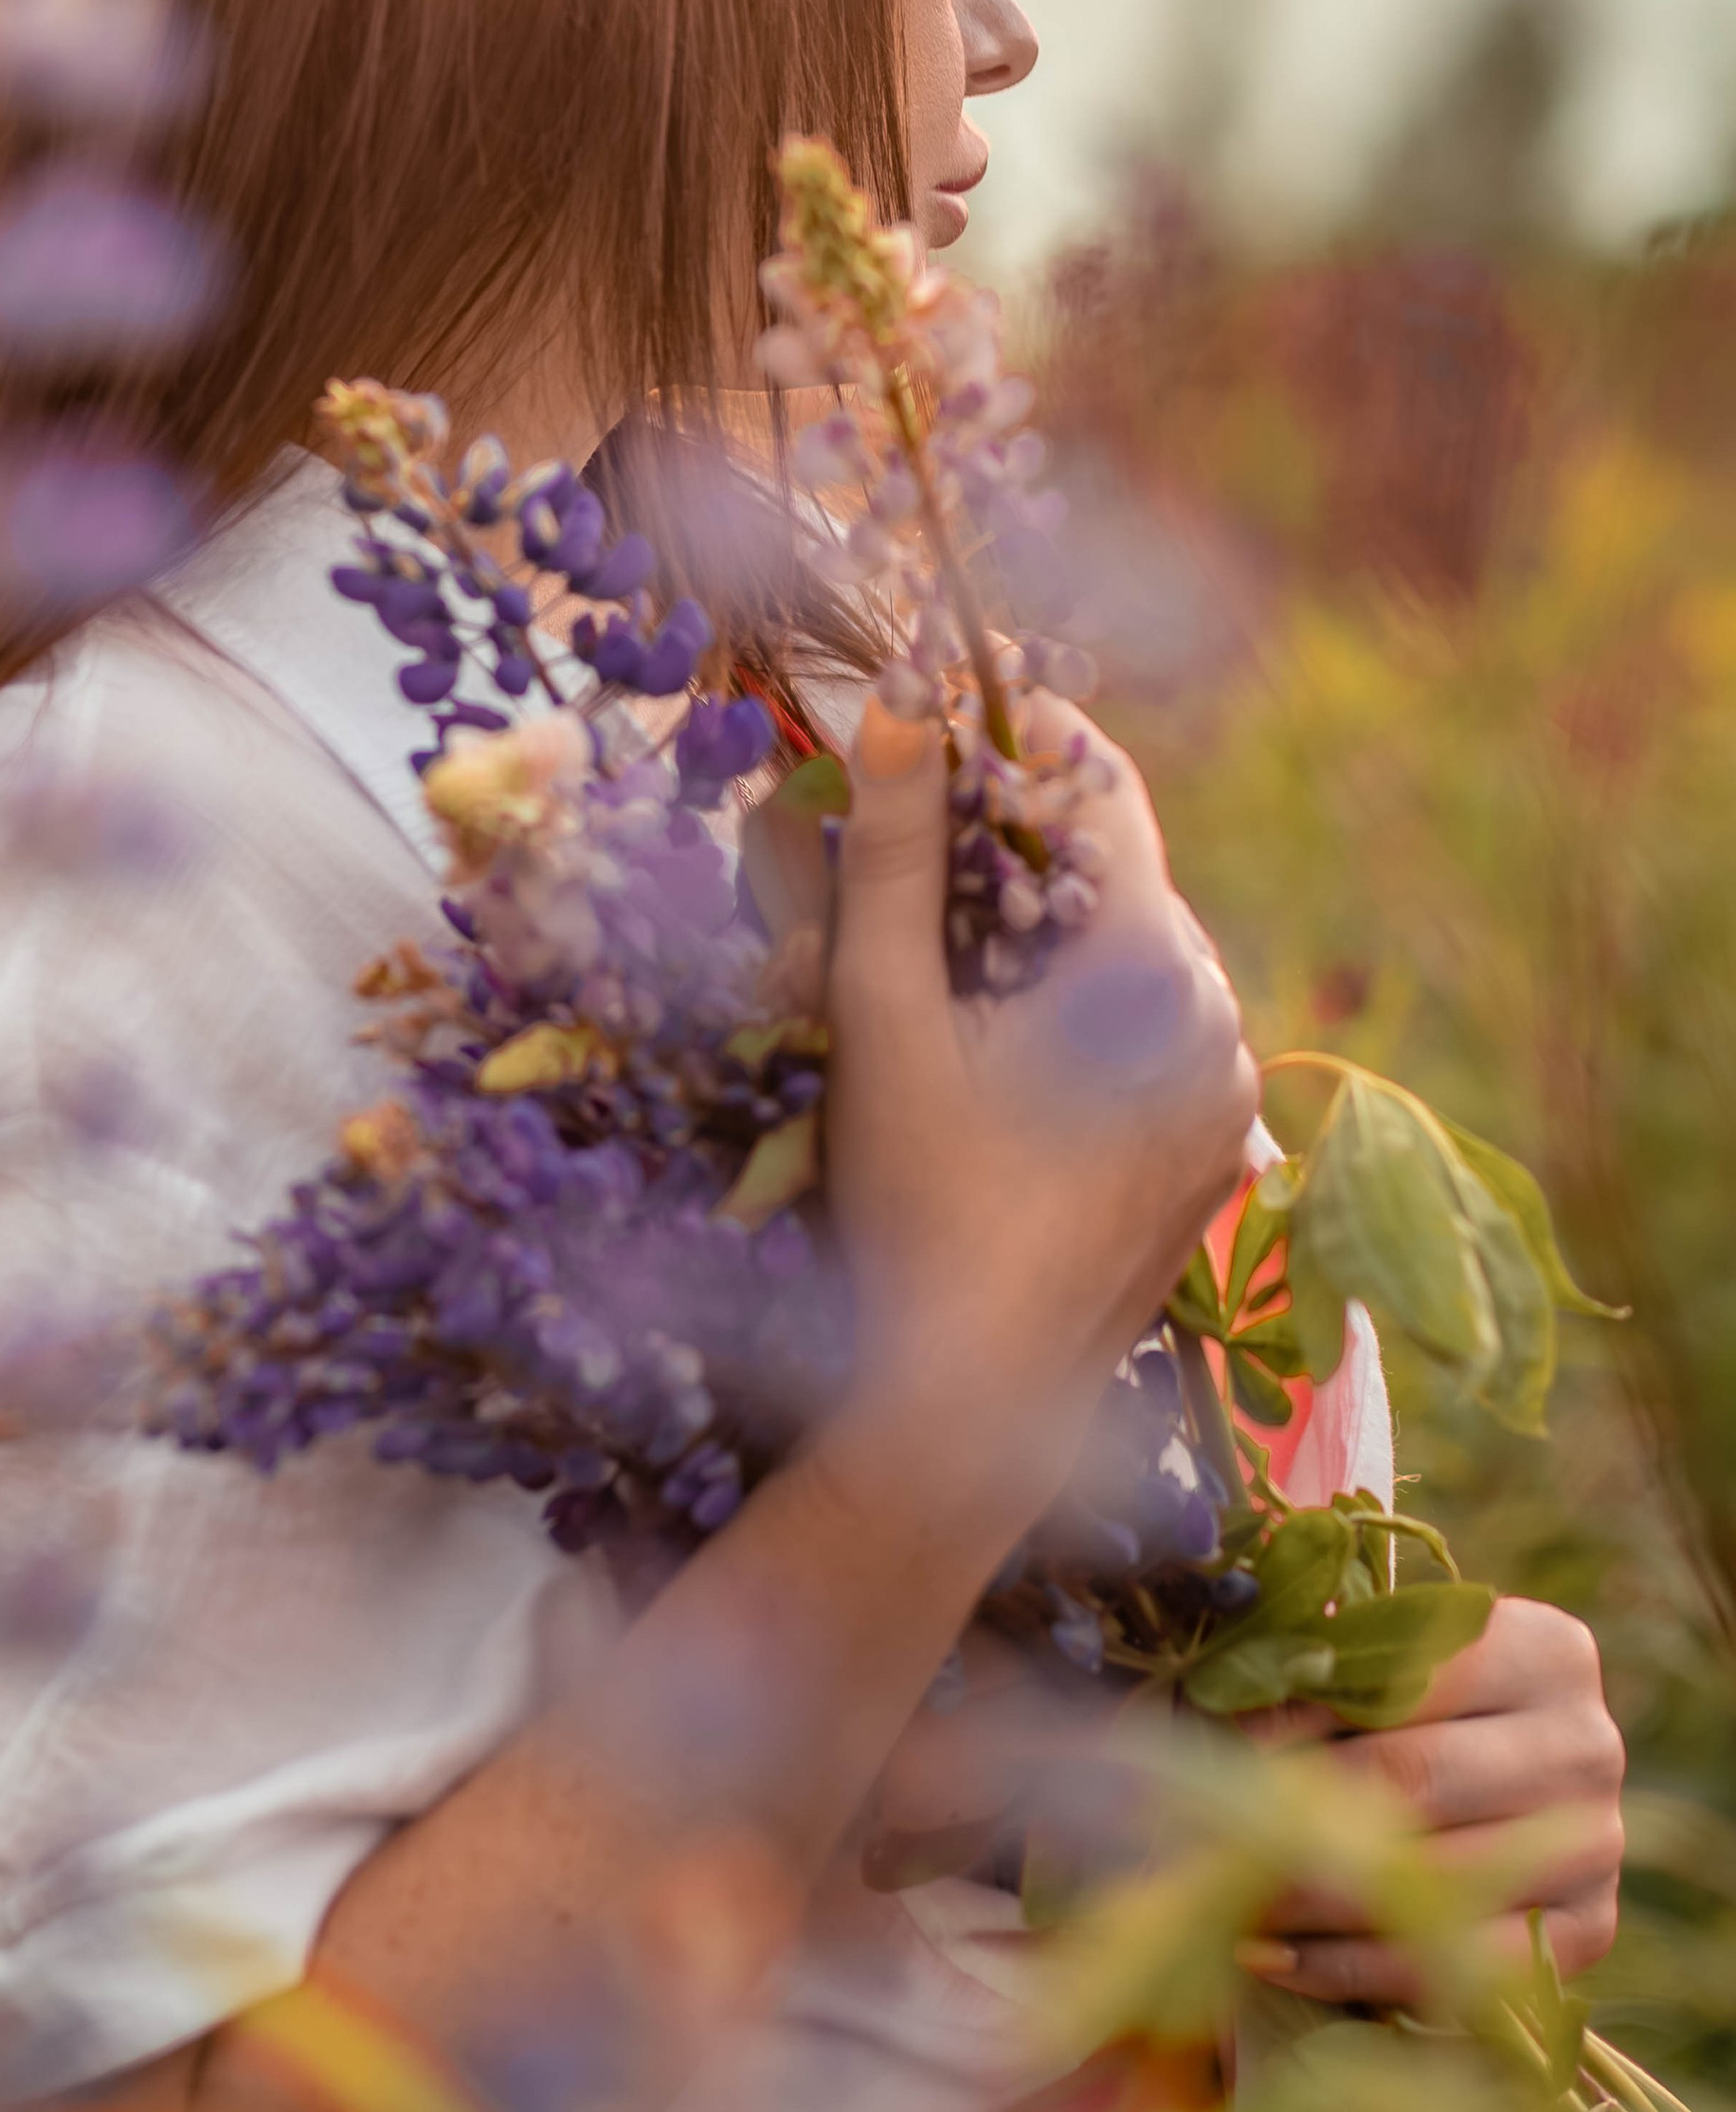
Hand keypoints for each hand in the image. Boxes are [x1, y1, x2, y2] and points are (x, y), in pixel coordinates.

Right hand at [821, 692, 1256, 1469]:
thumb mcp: (882, 1014)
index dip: (1017, 730)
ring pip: (1133, 953)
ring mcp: (1229, 1095)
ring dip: (1043, 927)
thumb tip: (892, 697)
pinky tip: (990, 1049)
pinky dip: (1076, 1010)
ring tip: (934, 954)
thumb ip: (889, 850)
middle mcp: (1222, 1018)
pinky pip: (1151, 1034)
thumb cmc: (912, 1205)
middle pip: (1117, 871)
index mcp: (1157, 968)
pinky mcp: (1213, 1155)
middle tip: (903, 837)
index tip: (933, 706)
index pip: (1102, 785)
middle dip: (1014, 838)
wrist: (969, 1413)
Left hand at [1238, 1598, 1625, 2002]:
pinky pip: (1459, 1967)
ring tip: (1216, 1897)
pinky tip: (1268, 1957)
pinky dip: (1354, 1968)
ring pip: (1436, 1881)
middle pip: (1417, 1781)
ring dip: (1310, 1897)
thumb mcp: (1380, 1657)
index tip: (1210, 1744)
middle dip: (1292, 1809)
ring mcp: (1599, 1845)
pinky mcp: (1590, 1932)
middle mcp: (1587, 1744)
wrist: (1502, 1771)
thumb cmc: (1414, 1697)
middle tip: (1195, 1833)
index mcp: (1546, 1649)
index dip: (1295, 1713)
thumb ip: (1319, 1666)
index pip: (1401, 1679)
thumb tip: (1210, 1699)